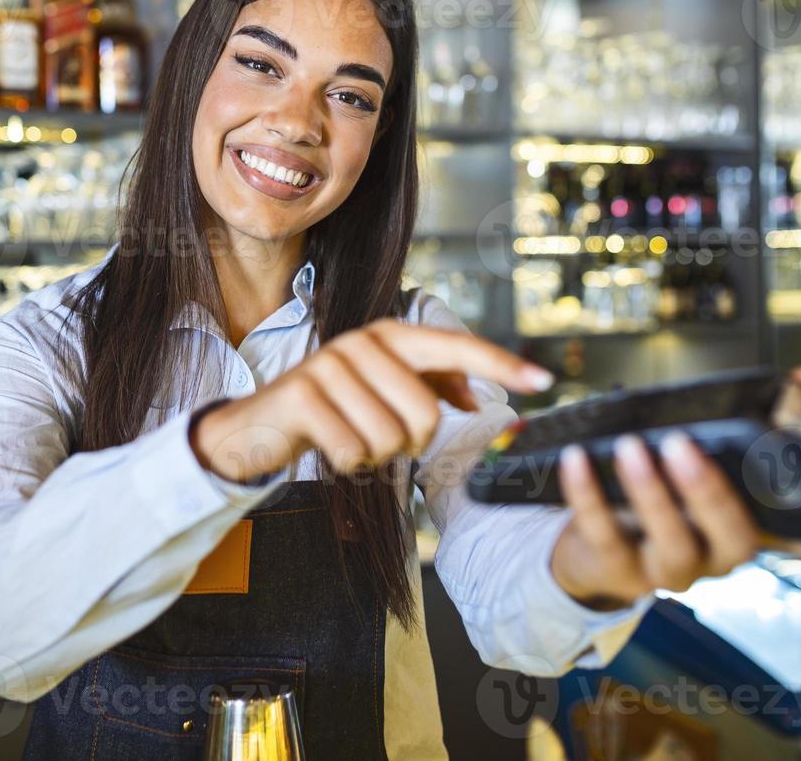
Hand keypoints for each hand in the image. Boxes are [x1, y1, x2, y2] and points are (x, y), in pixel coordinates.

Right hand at [191, 319, 553, 482]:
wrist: (258, 425)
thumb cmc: (332, 410)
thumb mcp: (381, 393)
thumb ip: (430, 386)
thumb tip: (476, 398)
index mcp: (389, 337)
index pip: (455, 348)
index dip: (501, 364)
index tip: (542, 380)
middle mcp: (362, 342)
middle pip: (427, 413)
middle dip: (410, 443)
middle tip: (382, 437)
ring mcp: (330, 365)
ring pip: (391, 438)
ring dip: (374, 455)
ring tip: (350, 438)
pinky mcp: (303, 395)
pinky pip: (354, 450)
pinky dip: (347, 463)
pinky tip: (329, 448)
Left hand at [549, 360, 800, 608]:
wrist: (592, 548)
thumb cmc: (661, 492)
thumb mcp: (710, 454)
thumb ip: (763, 415)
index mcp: (749, 527)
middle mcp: (718, 554)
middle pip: (736, 537)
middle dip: (711, 492)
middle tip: (683, 446)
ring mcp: (669, 569)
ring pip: (672, 541)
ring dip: (651, 493)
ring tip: (633, 448)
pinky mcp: (618, 568)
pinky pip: (603, 532)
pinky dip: (588, 494)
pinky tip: (578, 459)